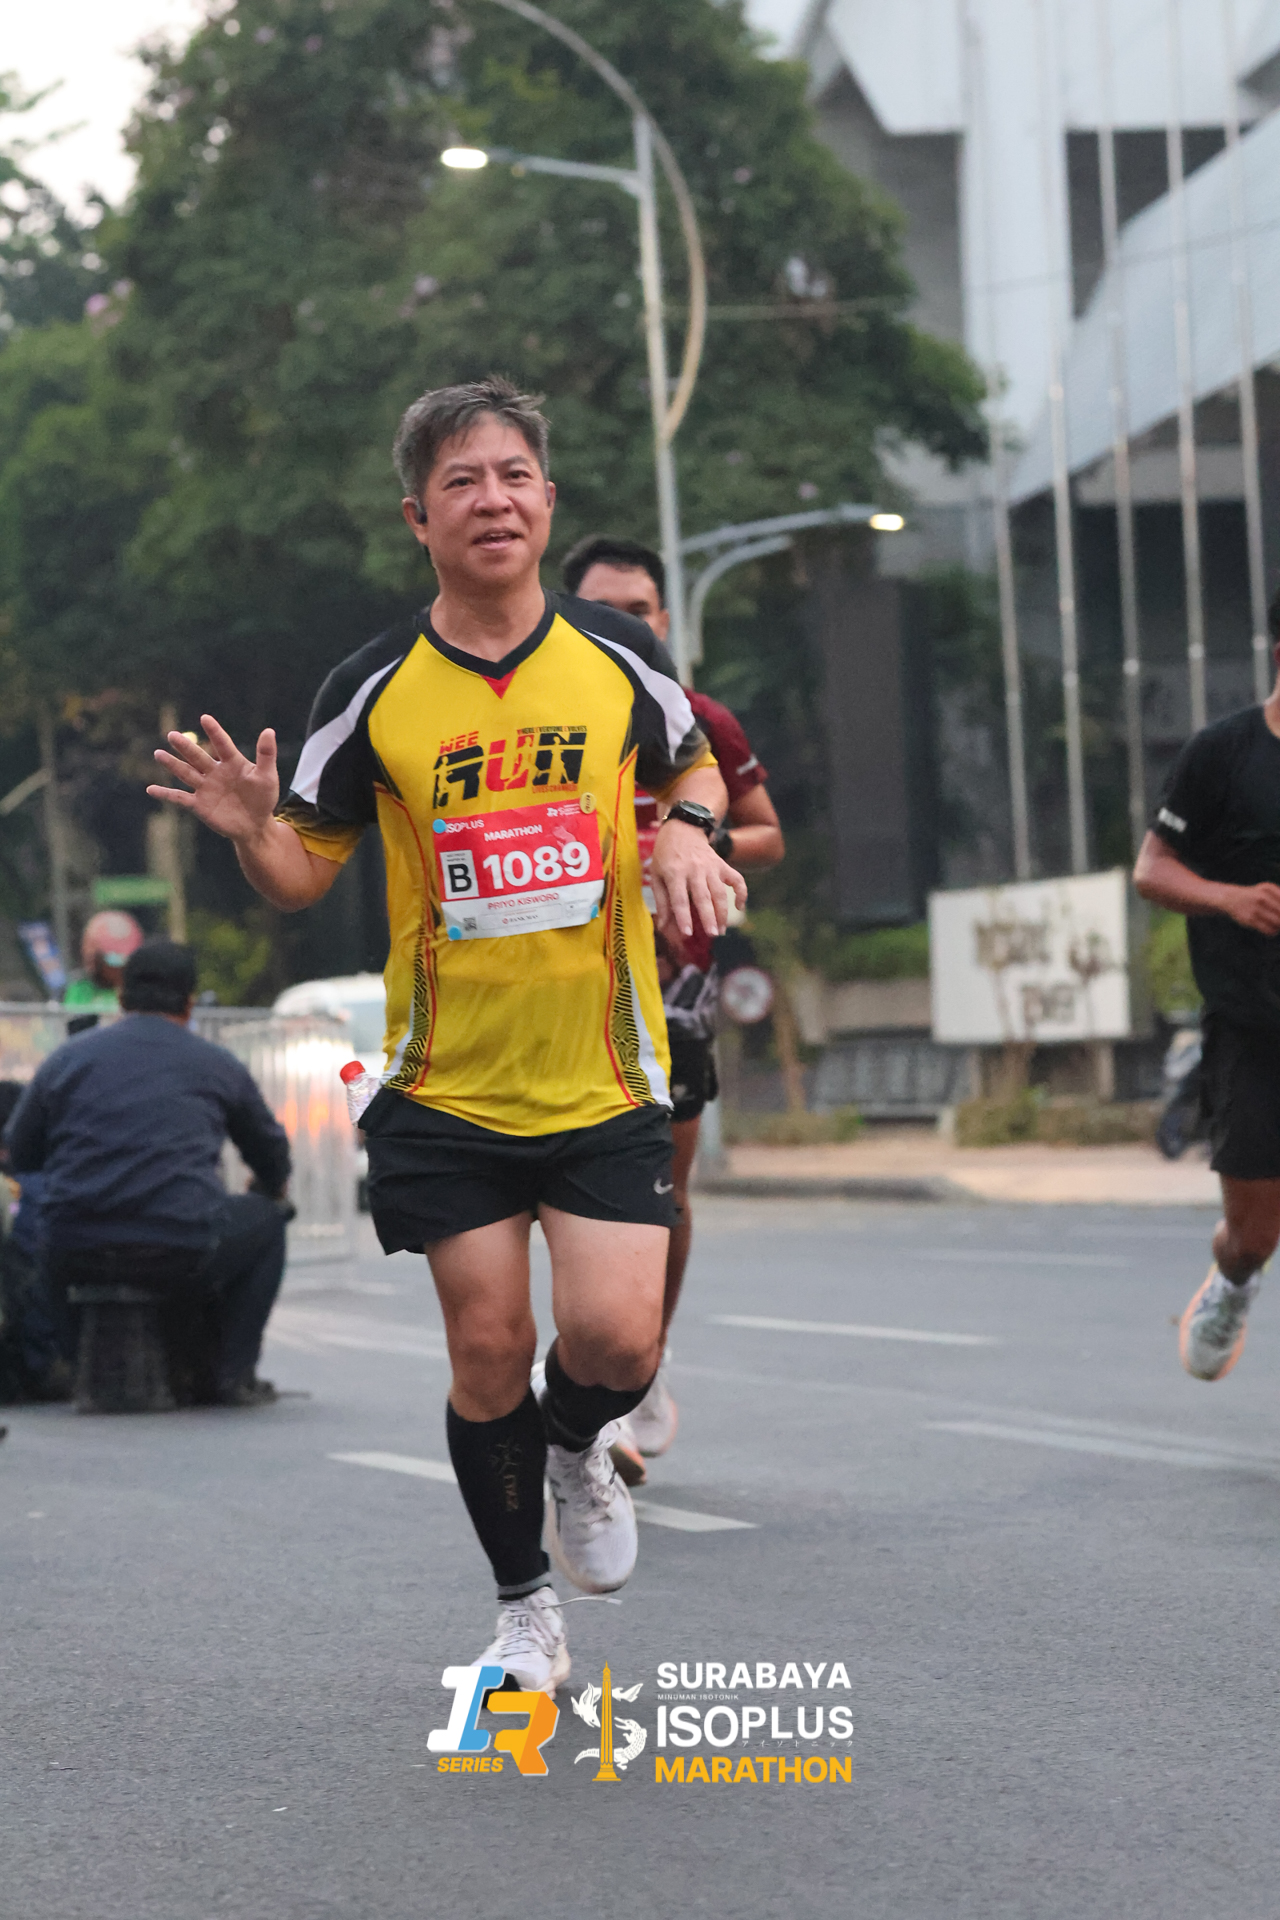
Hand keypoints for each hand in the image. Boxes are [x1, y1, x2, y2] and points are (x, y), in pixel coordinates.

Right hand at [147, 714, 280, 845]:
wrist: (255, 825)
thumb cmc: (263, 798)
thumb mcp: (267, 776)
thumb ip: (266, 755)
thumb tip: (269, 731)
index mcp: (232, 763)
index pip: (222, 744)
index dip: (214, 732)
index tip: (205, 718)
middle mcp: (215, 772)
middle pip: (198, 757)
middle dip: (186, 747)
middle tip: (172, 735)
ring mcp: (205, 788)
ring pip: (186, 773)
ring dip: (172, 764)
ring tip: (158, 753)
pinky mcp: (199, 805)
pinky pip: (179, 798)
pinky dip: (165, 794)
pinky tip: (150, 789)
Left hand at [649, 819, 747, 941]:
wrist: (683, 827)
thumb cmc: (665, 854)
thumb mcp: (656, 874)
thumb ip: (661, 900)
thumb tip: (663, 926)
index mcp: (674, 872)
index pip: (679, 899)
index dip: (683, 917)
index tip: (687, 933)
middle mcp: (694, 869)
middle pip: (704, 897)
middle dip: (709, 917)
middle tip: (714, 934)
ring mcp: (711, 866)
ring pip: (720, 892)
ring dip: (723, 912)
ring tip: (722, 929)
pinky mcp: (722, 864)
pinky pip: (737, 879)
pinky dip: (741, 893)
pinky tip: (739, 906)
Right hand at [1226, 882, 1279, 934]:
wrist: (1231, 898)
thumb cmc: (1255, 895)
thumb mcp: (1267, 890)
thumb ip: (1279, 896)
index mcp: (1268, 888)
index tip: (1279, 913)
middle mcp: (1261, 897)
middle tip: (1277, 919)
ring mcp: (1255, 908)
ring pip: (1277, 922)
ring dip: (1279, 925)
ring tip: (1276, 924)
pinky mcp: (1250, 919)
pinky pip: (1268, 929)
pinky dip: (1273, 931)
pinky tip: (1273, 929)